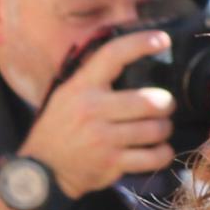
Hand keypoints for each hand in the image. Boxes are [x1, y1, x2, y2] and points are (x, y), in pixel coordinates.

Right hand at [19, 30, 177, 198]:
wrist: (43, 169)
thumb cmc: (59, 128)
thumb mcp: (66, 96)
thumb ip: (93, 80)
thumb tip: (130, 59)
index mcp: (80, 87)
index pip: (112, 55)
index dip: (140, 43)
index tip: (162, 39)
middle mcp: (91, 109)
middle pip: (150, 101)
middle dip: (165, 104)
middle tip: (163, 106)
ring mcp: (102, 138)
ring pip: (157, 129)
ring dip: (164, 129)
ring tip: (157, 129)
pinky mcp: (112, 163)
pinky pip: (155, 156)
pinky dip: (163, 153)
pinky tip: (156, 149)